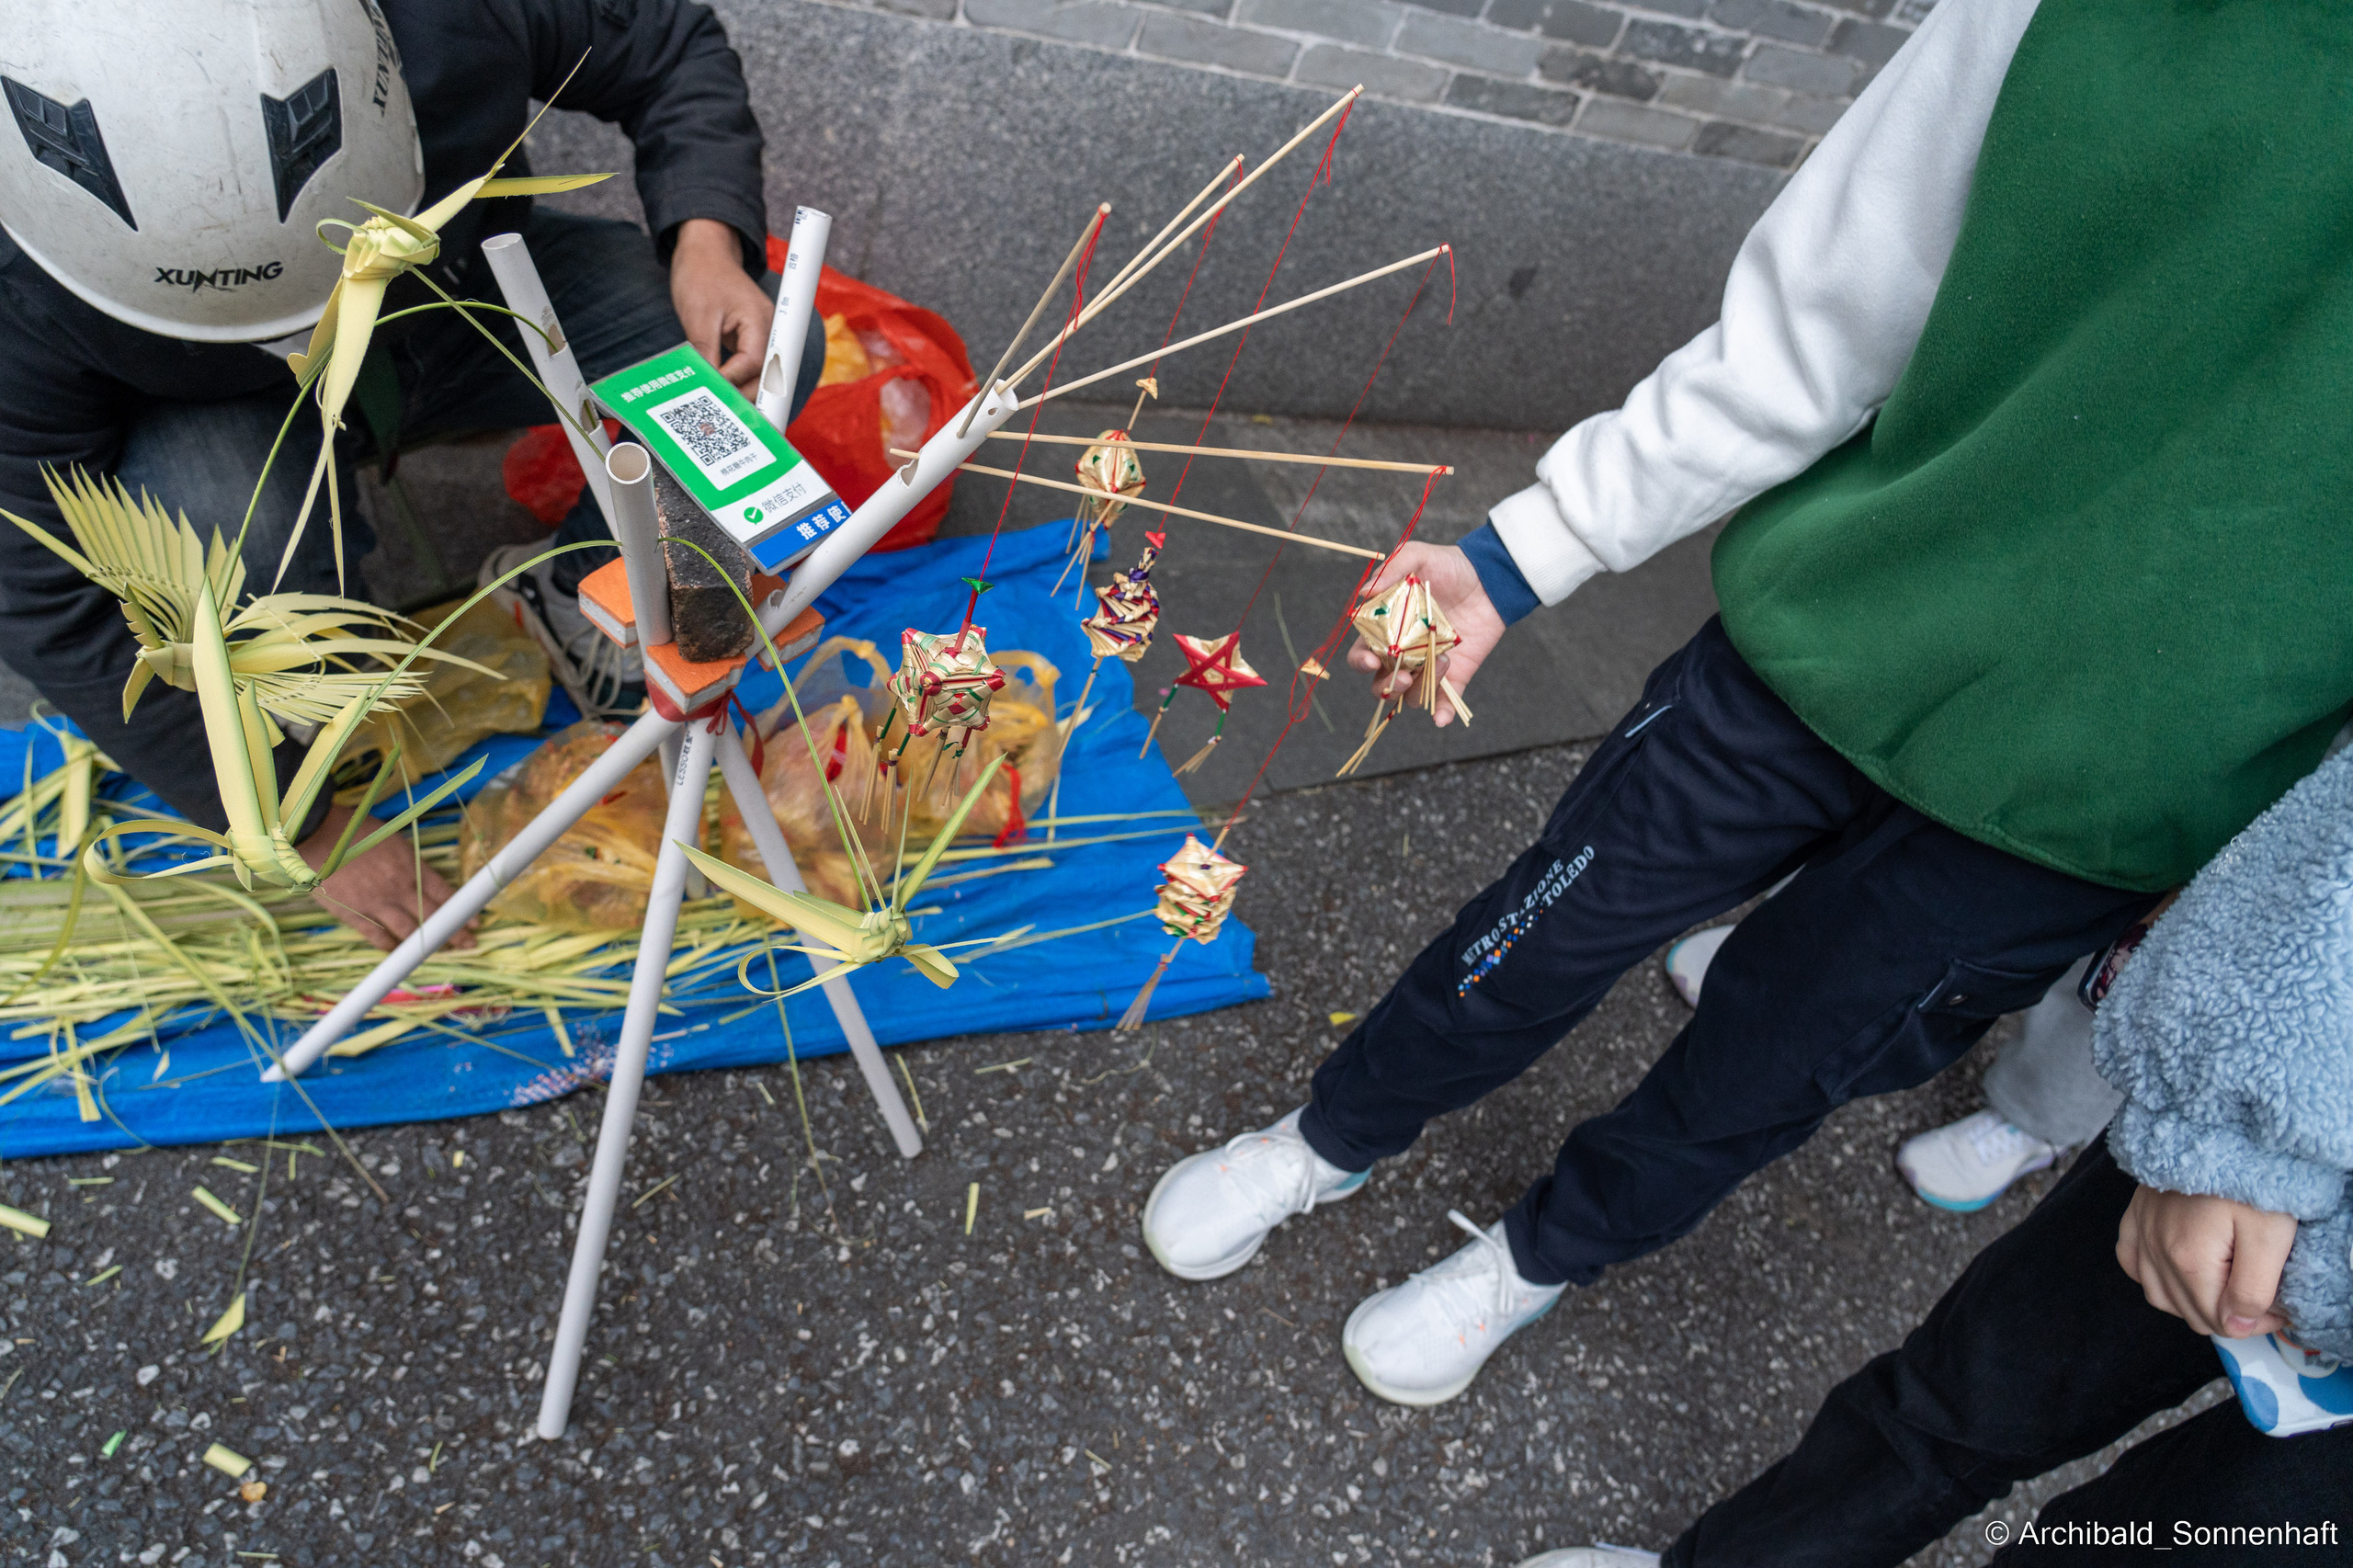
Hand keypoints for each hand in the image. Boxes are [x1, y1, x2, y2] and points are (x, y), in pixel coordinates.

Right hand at [299, 803, 474, 952]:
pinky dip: (390, 946)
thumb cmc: (351, 828)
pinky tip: (398, 950)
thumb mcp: (390, 837)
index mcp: (411, 865)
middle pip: (433, 916)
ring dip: (426, 944)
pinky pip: (377, 937)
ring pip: (409, 931)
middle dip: (454, 932)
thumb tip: (418, 874)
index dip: (461, 910)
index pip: (444, 893)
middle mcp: (399, 888)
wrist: (316, 833)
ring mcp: (377, 903)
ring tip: (441, 951)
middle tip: (469, 943)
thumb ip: (407, 860)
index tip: (475, 922)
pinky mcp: (353, 914)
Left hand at [670, 217, 772, 393]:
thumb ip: (705, 353)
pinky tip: (723, 392)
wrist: (705, 251)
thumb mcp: (698, 316)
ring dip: (743, 390)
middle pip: (765, 375)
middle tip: (723, 413)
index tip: (714, 395)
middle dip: (746, 395)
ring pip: (759, 374)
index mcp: (760, 321)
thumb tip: (707, 384)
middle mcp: (769, 330)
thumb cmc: (702, 275)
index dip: (734, 382)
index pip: (754, 363)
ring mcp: (762, 335)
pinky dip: (738, 379)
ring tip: (723, 408)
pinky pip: (750, 366)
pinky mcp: (751, 338)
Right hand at [1343, 541, 1504, 728]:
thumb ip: (1392, 571)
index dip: (1360, 662)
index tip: (1371, 660)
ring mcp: (1428, 666)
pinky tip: (1441, 719)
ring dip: (1419, 689)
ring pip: (1409, 696)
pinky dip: (1441, 714)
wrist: (1489, 577)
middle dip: (1387, 687)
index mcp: (1387, 630)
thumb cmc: (1449, 565)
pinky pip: (1444, 702)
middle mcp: (1403, 653)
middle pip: (1382, 683)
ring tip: (1442, 661)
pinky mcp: (1455, 675)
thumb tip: (1363, 593)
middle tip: (1402, 676)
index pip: (1362, 653)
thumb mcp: (1419, 557)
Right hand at [2115, 1184, 2296, 1337]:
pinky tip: (2173, 1270)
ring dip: (2192, 1303)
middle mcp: (2156, 1251)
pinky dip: (2150, 1275)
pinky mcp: (2136, 1213)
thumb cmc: (2251, 1177)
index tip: (2283, 1308)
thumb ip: (2252, 1290)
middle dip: (2229, 1315)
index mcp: (2189, 1260)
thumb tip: (2235, 1328)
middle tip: (2263, 1297)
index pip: (2220, 1322)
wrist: (2219, 1123)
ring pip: (2159, 1296)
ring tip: (2225, 1288)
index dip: (2257, 1324)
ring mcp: (2142, 1231)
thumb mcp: (2271, 1237)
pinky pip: (2129, 1260)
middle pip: (2190, 1314)